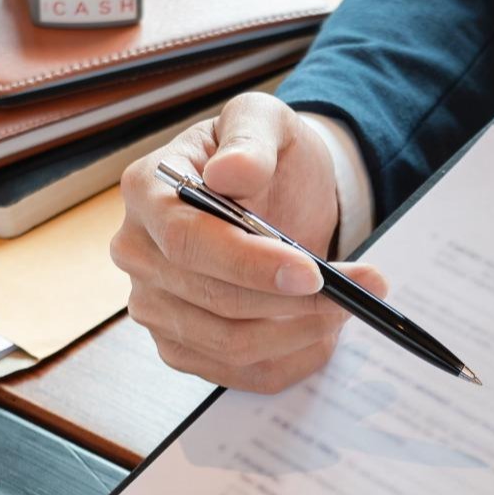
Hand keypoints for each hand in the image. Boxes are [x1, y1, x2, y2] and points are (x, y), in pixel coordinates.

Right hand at [112, 91, 389, 390]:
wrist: (273, 190)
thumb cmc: (264, 153)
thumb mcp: (266, 121)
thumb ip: (252, 139)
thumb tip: (230, 172)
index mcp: (146, 189)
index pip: (187, 241)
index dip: (249, 264)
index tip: (312, 274)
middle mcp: (136, 250)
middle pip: (211, 301)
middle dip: (291, 304)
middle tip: (357, 294)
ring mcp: (152, 303)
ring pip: (228, 344)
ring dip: (298, 334)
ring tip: (347, 308)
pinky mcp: (178, 344)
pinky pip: (236, 373)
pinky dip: (288, 359)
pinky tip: (321, 335)